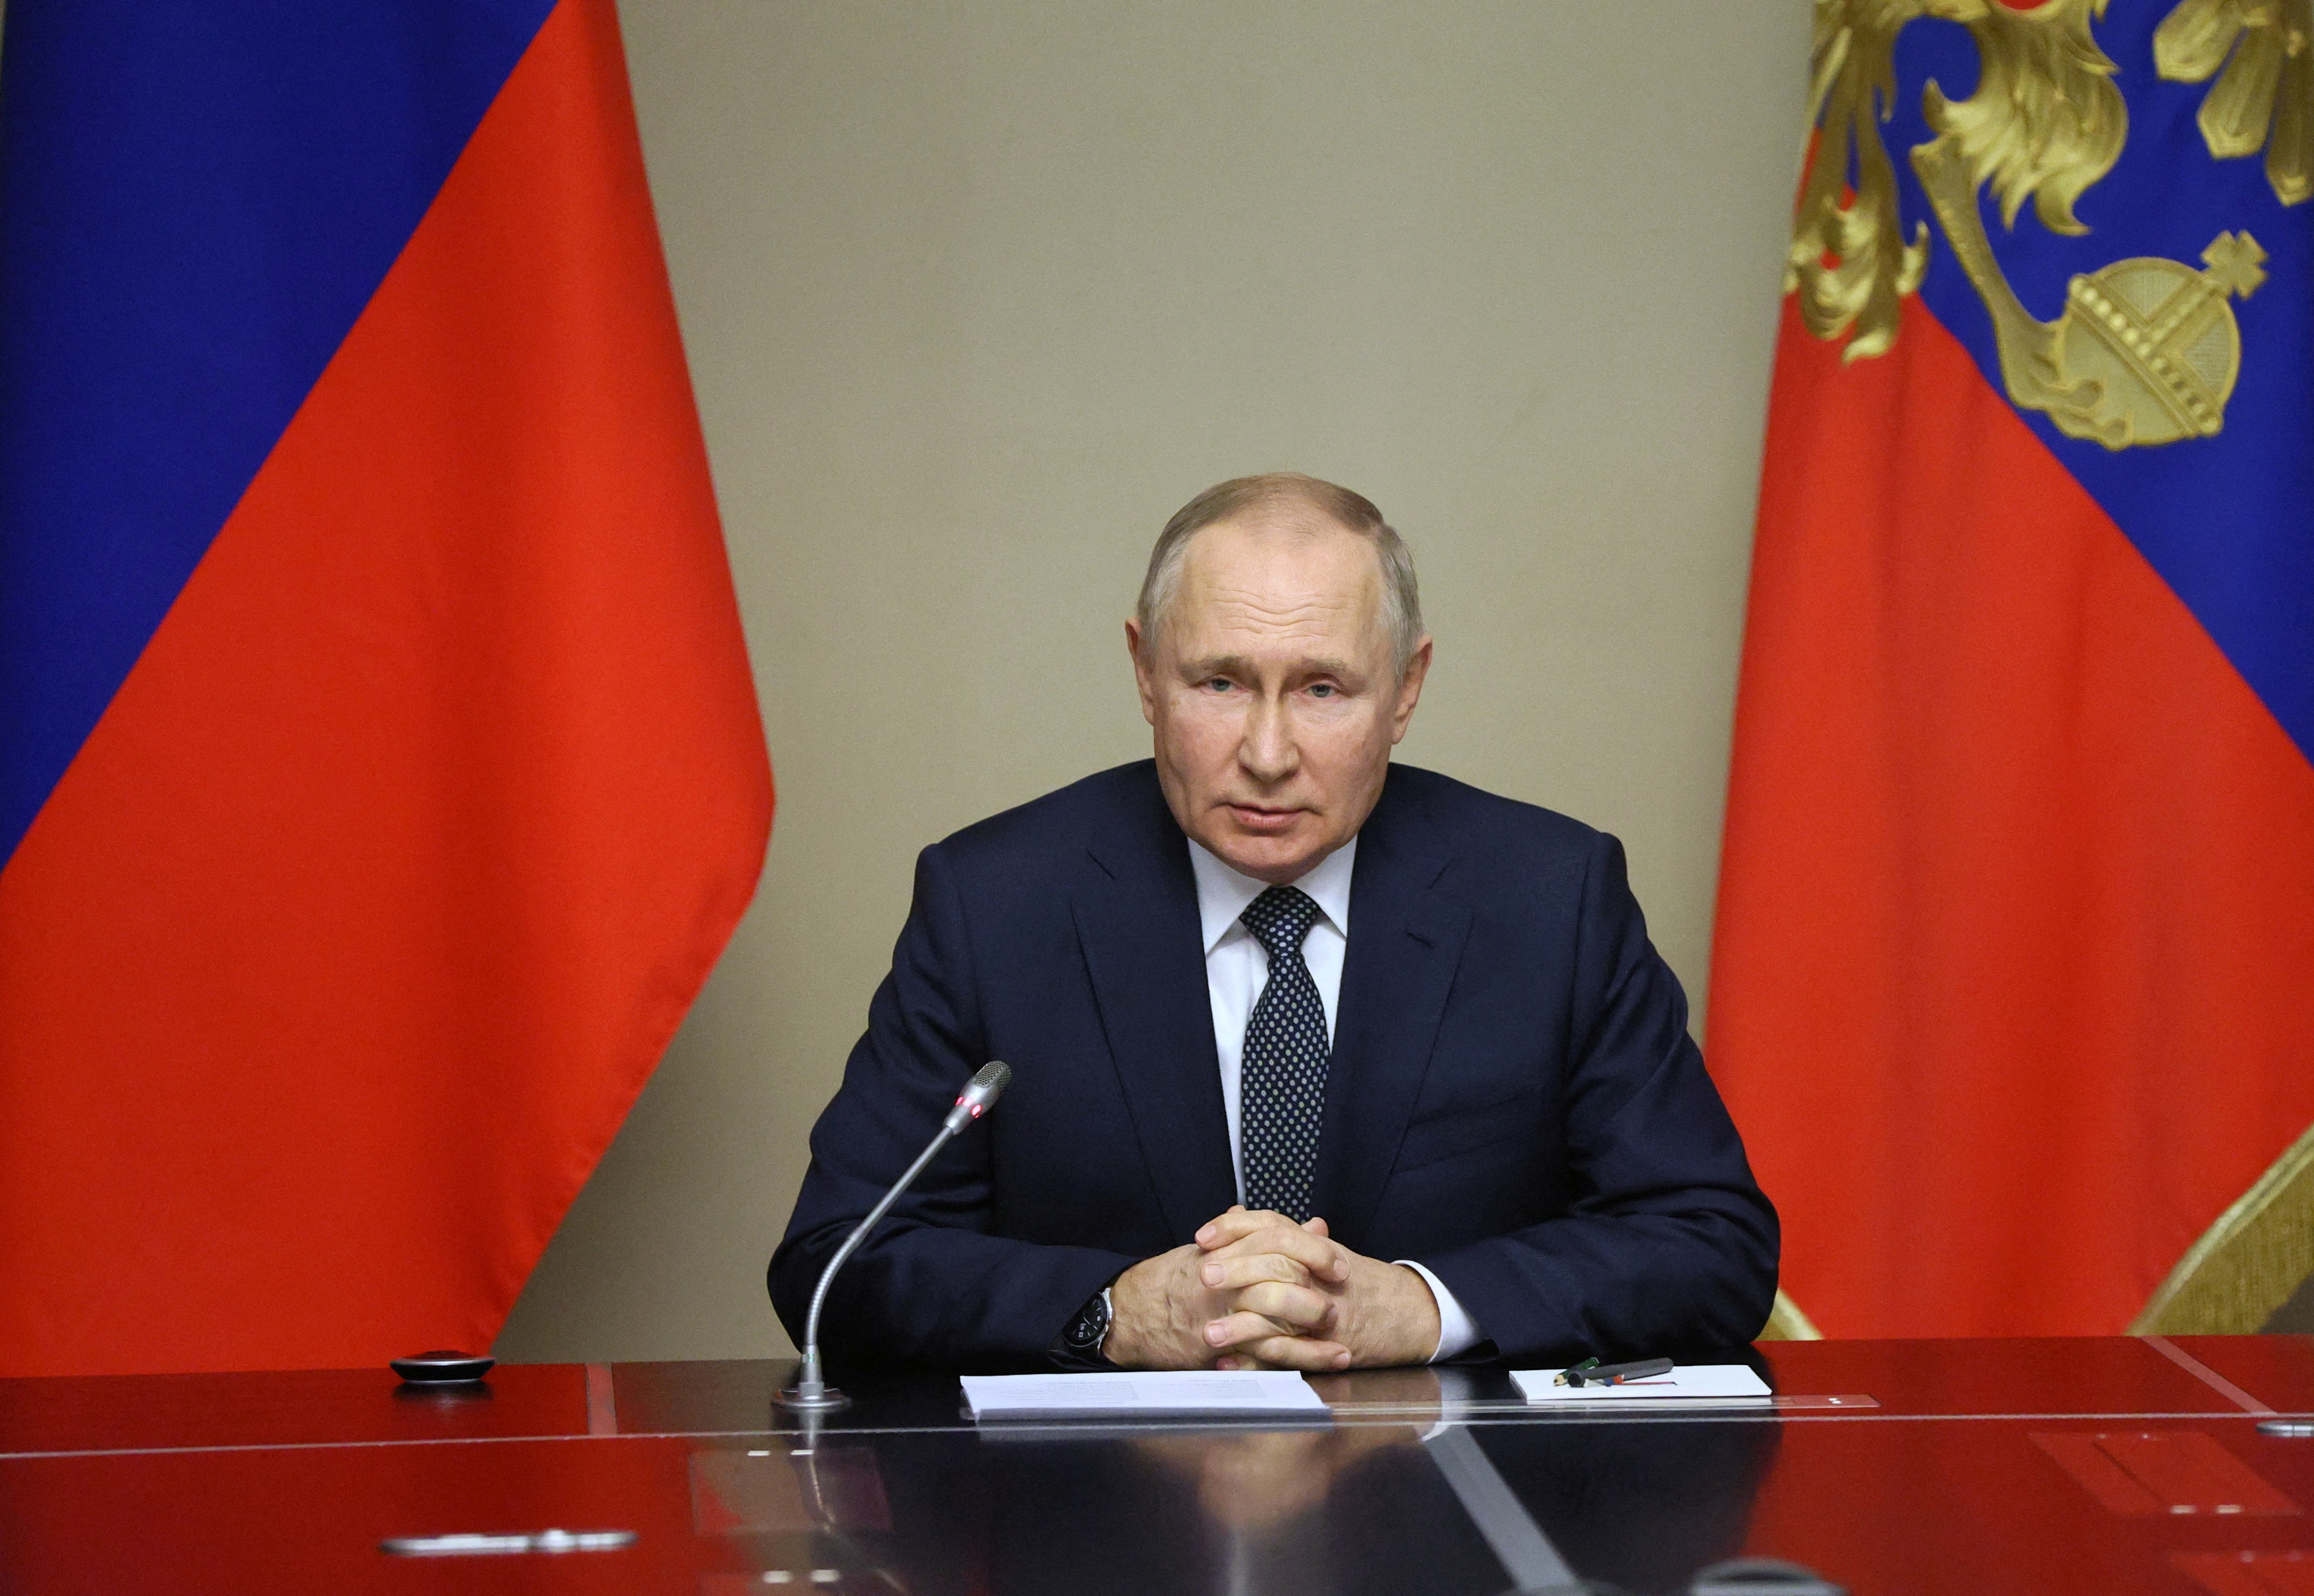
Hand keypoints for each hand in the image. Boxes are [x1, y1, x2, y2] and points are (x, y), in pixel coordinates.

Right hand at [1103, 1206, 1350, 1368]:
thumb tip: (1312, 1224)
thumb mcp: (1217, 1248)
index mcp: (1228, 1248)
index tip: (1338, 1263)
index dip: (1313, 1250)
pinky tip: (1328, 1363)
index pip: (1277, 1238)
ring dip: (1315, 1336)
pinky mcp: (1219, 1346)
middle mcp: (1226, 1277)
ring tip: (1344, 1345)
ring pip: (1277, 1319)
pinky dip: (1302, 1360)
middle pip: (1281, 1274)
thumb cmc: (1177, 1278)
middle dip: (1316, 1290)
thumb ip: (1269, 1236)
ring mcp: (1222, 1313)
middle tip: (1341, 1298)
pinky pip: (1267, 1355)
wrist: (1131, 1311)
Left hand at [1197, 1207, 1441, 1369]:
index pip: (1272, 1226)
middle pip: (1274, 1262)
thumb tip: (1236, 1214)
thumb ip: (1280, 1236)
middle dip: (1234, 1269)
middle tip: (1200, 1276)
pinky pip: (1288, 1356)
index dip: (1234, 1228)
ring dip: (1239, 1325)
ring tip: (1206, 1332)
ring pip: (1278, 1313)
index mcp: (1314, 1248)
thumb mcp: (1323, 1252)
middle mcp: (1318, 1275)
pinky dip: (1256, 1361)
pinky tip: (1229, 1364)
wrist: (1408, 1313)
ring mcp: (1323, 1311)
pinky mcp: (1327, 1346)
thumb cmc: (1359, 1283)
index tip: (1202, 1236)